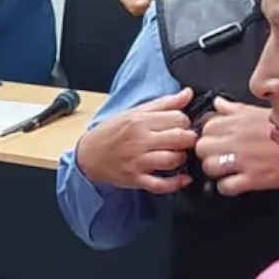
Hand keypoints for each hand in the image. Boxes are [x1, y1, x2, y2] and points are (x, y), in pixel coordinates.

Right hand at [76, 89, 196, 193]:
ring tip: (179, 155)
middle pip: (179, 138)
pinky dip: (176, 183)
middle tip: (186, 141)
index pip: (178, 118)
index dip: (186, 122)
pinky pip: (160, 184)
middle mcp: (139, 140)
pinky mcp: (135, 178)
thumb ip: (164, 103)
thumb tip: (187, 93)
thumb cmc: (112, 132)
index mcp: (140, 120)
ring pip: (172, 160)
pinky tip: (183, 179)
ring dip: (182, 159)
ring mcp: (137, 161)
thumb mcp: (135, 112)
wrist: (88, 154)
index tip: (183, 126)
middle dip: (189, 140)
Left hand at [194, 98, 278, 195]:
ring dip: (214, 170)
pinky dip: (227, 187)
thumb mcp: (260, 110)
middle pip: (202, 146)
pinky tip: (235, 182)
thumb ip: (235, 108)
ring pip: (209, 166)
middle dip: (206, 151)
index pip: (206, 125)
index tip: (215, 138)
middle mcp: (237, 138)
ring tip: (225, 169)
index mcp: (238, 119)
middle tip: (218, 154)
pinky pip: (226, 186)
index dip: (208, 133)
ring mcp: (244, 159)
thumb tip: (218, 103)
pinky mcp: (253, 178)